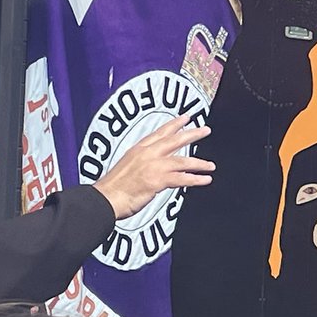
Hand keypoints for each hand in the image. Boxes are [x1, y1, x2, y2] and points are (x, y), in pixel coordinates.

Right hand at [93, 115, 214, 219]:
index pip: (159, 133)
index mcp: (138, 149)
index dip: (174, 124)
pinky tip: (205, 180)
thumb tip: (155, 166)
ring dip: (199, 163)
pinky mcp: (157, 180)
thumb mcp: (128, 166)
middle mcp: (147, 154)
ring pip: (182, 160)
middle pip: (174, 140)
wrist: (105, 199)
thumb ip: (143, 163)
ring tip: (211, 165)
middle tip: (206, 130)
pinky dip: (195, 179)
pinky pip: (182, 179)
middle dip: (192, 134)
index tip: (186, 117)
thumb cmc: (114, 188)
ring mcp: (153, 166)